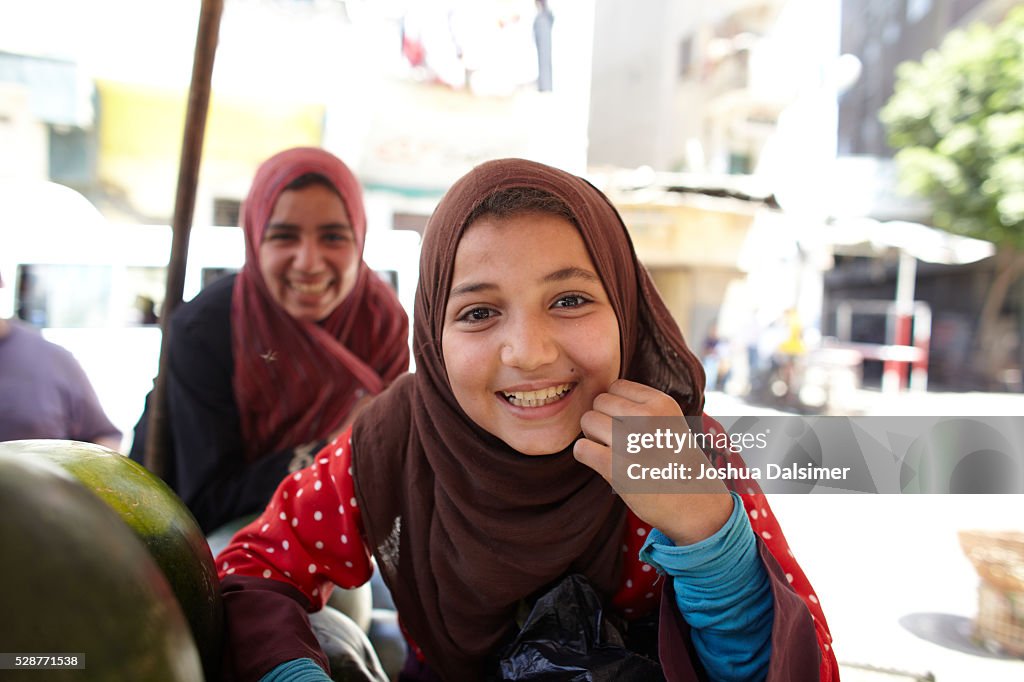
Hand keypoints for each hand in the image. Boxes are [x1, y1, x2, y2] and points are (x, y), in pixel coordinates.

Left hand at [574, 379, 732, 545]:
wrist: (695, 504)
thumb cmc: (675, 462)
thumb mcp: (669, 421)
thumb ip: (641, 406)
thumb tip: (599, 397)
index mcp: (662, 403)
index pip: (616, 387)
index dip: (614, 405)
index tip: (625, 424)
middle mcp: (648, 419)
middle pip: (598, 402)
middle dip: (602, 420)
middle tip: (617, 441)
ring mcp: (633, 443)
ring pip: (587, 421)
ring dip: (593, 437)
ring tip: (612, 451)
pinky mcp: (618, 469)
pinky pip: (581, 448)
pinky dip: (585, 455)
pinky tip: (602, 464)